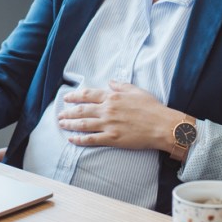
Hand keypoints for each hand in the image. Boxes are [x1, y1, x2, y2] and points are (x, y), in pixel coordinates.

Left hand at [57, 81, 187, 150]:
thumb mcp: (136, 91)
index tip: (66, 98)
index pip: (88, 95)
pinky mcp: (113, 138)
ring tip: (61, 124)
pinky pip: (92, 139)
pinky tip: (72, 139)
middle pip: (82, 110)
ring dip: (70, 124)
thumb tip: (110, 82)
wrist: (162, 125)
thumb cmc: (152, 108)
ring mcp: (109, 124)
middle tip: (59, 114)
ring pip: (84, 124)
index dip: (75, 96)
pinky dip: (80, 139)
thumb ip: (121, 86)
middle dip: (68, 112)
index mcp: (113, 97)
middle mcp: (108, 110)